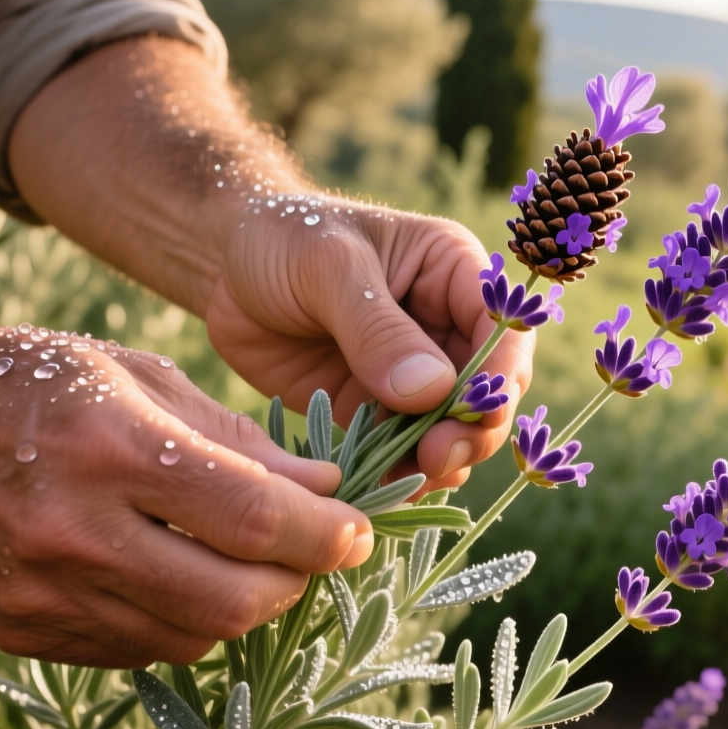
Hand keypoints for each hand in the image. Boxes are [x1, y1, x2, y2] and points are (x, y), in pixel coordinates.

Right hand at [0, 324, 371, 666]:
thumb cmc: (34, 380)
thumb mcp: (139, 374)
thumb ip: (238, 438)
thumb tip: (326, 487)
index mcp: (112, 448)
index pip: (252, 519)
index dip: (324, 535)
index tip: (358, 531)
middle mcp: (74, 531)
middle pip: (232, 599)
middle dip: (295, 582)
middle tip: (313, 551)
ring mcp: (43, 592)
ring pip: (192, 637)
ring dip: (243, 605)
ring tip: (251, 560)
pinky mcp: (22, 629)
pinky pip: (138, 649)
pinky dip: (181, 621)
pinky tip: (182, 574)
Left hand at [204, 200, 534, 489]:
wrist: (224, 267)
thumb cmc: (284, 237)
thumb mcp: (329, 267)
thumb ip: (377, 328)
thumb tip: (433, 392)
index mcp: (455, 275)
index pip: (504, 330)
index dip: (499, 377)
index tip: (477, 415)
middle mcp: (447, 328)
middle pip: (488, 393)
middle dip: (471, 431)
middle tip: (437, 458)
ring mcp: (413, 376)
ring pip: (450, 432)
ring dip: (438, 463)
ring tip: (406, 481)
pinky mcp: (375, 411)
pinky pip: (401, 453)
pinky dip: (396, 476)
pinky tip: (379, 491)